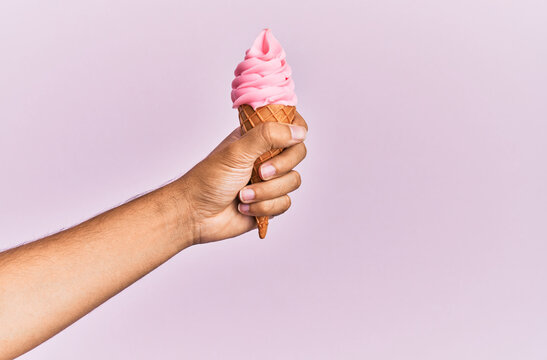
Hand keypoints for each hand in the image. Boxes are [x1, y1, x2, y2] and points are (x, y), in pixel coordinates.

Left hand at [180, 112, 307, 243]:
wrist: (196, 215)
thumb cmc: (209, 179)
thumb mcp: (238, 151)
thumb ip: (268, 136)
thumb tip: (299, 132)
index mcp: (258, 137)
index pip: (290, 124)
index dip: (294, 131)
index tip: (288, 140)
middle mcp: (266, 156)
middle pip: (297, 154)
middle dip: (279, 168)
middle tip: (259, 173)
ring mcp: (270, 180)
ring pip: (293, 181)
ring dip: (266, 192)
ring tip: (242, 195)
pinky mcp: (270, 203)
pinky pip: (285, 203)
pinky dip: (264, 207)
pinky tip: (244, 208)